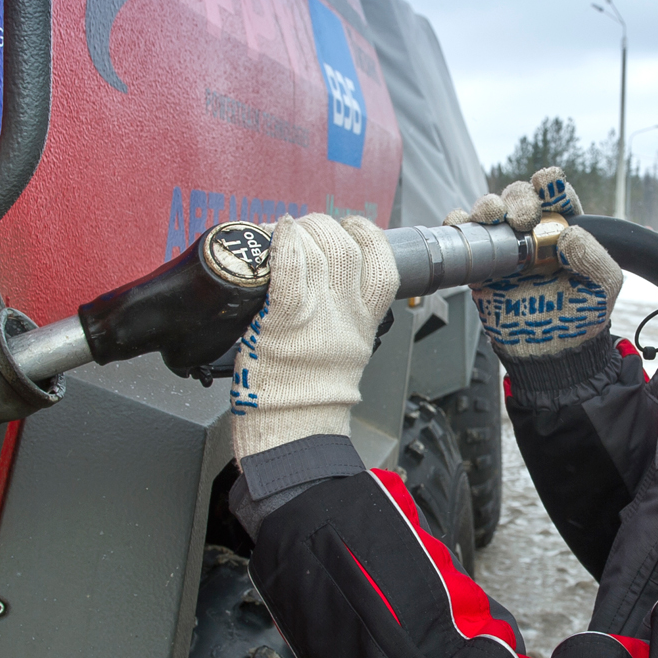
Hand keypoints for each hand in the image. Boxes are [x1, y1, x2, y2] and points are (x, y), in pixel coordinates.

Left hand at [231, 213, 397, 459]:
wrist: (296, 430)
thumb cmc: (312, 399)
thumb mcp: (347, 354)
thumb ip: (343, 321)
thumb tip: (323, 295)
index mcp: (364, 320)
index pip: (383, 263)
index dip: (367, 236)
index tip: (350, 229)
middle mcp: (346, 311)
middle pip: (348, 246)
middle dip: (326, 227)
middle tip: (305, 231)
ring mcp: (318, 312)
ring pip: (322, 247)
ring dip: (303, 230)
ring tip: (286, 232)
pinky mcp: (285, 317)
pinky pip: (291, 266)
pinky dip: (284, 243)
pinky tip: (275, 232)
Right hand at [445, 168, 622, 360]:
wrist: (552, 354)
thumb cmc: (582, 317)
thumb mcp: (604, 287)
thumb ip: (595, 258)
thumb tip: (571, 235)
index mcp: (565, 231)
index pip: (557, 196)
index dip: (551, 185)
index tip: (547, 184)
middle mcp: (534, 234)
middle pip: (520, 197)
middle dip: (519, 198)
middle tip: (523, 217)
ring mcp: (506, 248)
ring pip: (491, 211)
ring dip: (489, 205)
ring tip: (492, 216)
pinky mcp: (482, 266)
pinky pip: (466, 239)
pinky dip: (460, 224)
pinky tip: (463, 223)